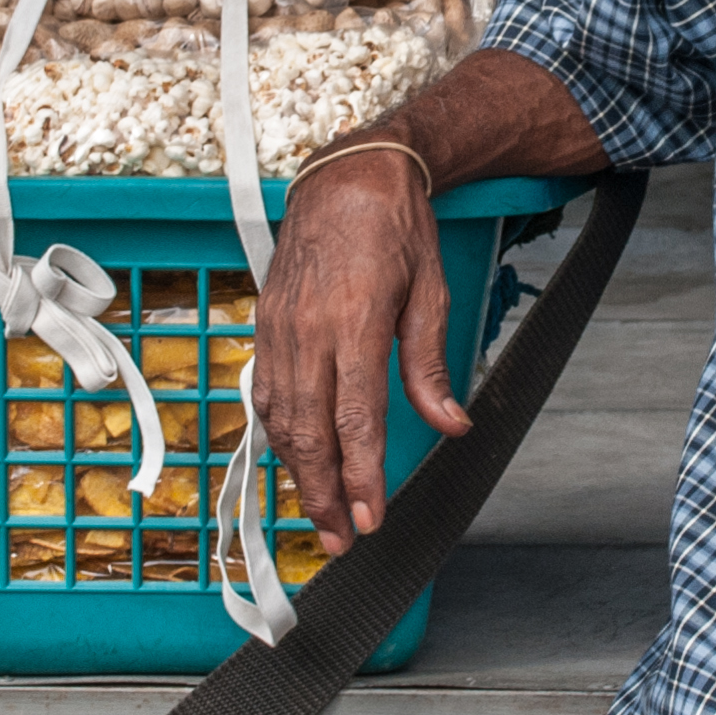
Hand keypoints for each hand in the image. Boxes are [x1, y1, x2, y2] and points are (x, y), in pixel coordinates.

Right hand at [250, 148, 471, 555]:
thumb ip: (430, 366)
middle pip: (310, 431)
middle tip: (342, 541)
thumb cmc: (395, 227)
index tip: (372, 519)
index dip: (362, 478)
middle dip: (324, 494)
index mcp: (355, 320)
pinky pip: (265, 391)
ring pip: (280, 418)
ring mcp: (279, 326)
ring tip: (320, 514)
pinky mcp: (264, 322)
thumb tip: (451, 425)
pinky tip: (294, 459)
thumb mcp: (431, 291)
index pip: (355, 419)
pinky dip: (278, 434)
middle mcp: (309, 328)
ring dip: (298, 473)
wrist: (347, 173)